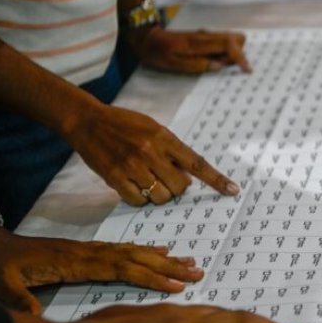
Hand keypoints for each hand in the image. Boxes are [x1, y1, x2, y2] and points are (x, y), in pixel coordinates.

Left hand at [0, 219, 203, 314]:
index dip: (149, 277)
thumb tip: (36, 317)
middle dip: (168, 266)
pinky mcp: (86, 252)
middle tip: (197, 270)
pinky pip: (123, 251)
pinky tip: (161, 252)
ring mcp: (89, 250)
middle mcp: (87, 253)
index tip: (174, 286)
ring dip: (163, 258)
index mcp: (73, 262)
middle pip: (135, 257)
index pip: (120, 269)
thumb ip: (19, 300)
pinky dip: (145, 251)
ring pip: (133, 252)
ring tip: (189, 262)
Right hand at [63, 103, 239, 205]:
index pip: (197, 163)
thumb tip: (189, 178)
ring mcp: (132, 165)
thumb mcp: (154, 129)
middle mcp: (150, 151)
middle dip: (177, 188)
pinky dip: (140, 199)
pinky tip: (134, 186)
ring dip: (159, 195)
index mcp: (164, 137)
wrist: (87, 121)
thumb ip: (173, 151)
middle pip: (180, 187)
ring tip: (147, 180)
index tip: (233, 190)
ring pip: (160, 197)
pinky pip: (138, 201)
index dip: (216, 179)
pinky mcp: (114, 177)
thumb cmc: (125, 125)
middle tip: (165, 178)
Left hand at [129, 27, 250, 73]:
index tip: (246, 70)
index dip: (240, 57)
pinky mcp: (204, 37)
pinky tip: (210, 60)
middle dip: (236, 54)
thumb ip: (197, 65)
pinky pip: (222, 42)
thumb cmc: (157, 52)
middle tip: (219, 65)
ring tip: (212, 63)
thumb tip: (218, 66)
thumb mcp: (173, 64)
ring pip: (232, 39)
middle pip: (236, 38)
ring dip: (230, 54)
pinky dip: (223, 52)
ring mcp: (205, 35)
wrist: (146, 38)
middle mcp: (205, 35)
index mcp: (199, 42)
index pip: (228, 44)